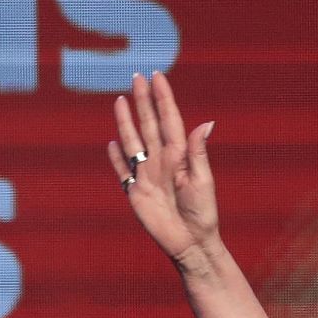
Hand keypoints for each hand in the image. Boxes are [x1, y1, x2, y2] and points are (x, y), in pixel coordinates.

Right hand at [108, 71, 218, 269]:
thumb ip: (198, 153)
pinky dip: (115, 158)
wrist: (190, 242)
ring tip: (120, 100)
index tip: (158, 76)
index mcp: (179, 155)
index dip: (163, 98)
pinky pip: (123, 171)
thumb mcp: (203, 181)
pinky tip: (111, 144)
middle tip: (137, 77)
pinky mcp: (135, 191)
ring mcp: (147, 174)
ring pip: (133, 141)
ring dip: (126, 121)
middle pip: (149, 124)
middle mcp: (162, 160)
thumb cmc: (202, 213)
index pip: (169, 119)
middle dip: (143, 100)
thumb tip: (206, 123)